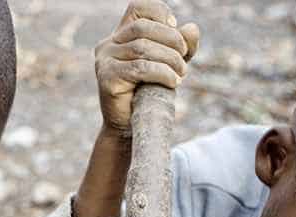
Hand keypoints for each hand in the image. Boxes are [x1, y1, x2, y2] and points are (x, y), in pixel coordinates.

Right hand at [95, 0, 199, 136]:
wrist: (130, 126)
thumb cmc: (149, 92)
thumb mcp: (171, 63)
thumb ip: (182, 45)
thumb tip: (191, 28)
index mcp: (120, 35)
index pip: (139, 7)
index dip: (161, 13)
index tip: (175, 31)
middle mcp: (108, 44)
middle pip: (143, 27)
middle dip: (171, 40)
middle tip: (184, 59)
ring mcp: (104, 61)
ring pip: (142, 48)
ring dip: (170, 60)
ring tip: (181, 74)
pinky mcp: (106, 78)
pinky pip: (140, 68)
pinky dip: (163, 73)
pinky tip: (173, 83)